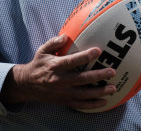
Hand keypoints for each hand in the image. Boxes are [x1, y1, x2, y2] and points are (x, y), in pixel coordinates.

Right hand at [0, 34, 115, 109]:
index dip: (85, 56)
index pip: (72, 61)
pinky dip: (93, 105)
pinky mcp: (64, 101)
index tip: (98, 51)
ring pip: (84, 94)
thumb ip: (54, 42)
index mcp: (55, 66)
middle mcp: (60, 80)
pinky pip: (80, 105)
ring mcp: (63, 92)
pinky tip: (104, 102)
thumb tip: (66, 36)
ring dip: (99, 92)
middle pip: (82, 79)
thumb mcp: (42, 51)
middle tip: (112, 71)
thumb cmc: (38, 65)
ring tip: (113, 88)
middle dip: (98, 75)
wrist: (27, 85)